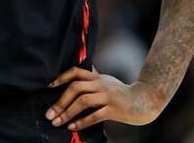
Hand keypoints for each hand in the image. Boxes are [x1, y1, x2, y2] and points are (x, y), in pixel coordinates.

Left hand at [45, 67, 161, 131]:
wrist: (144, 100)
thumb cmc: (121, 91)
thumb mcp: (106, 80)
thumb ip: (93, 76)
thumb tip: (81, 67)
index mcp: (96, 76)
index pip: (75, 71)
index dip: (61, 77)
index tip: (49, 87)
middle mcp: (100, 84)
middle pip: (76, 88)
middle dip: (60, 101)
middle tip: (49, 113)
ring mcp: (107, 96)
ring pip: (83, 101)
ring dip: (68, 112)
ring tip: (57, 122)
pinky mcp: (114, 109)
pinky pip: (95, 115)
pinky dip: (82, 121)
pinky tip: (73, 127)